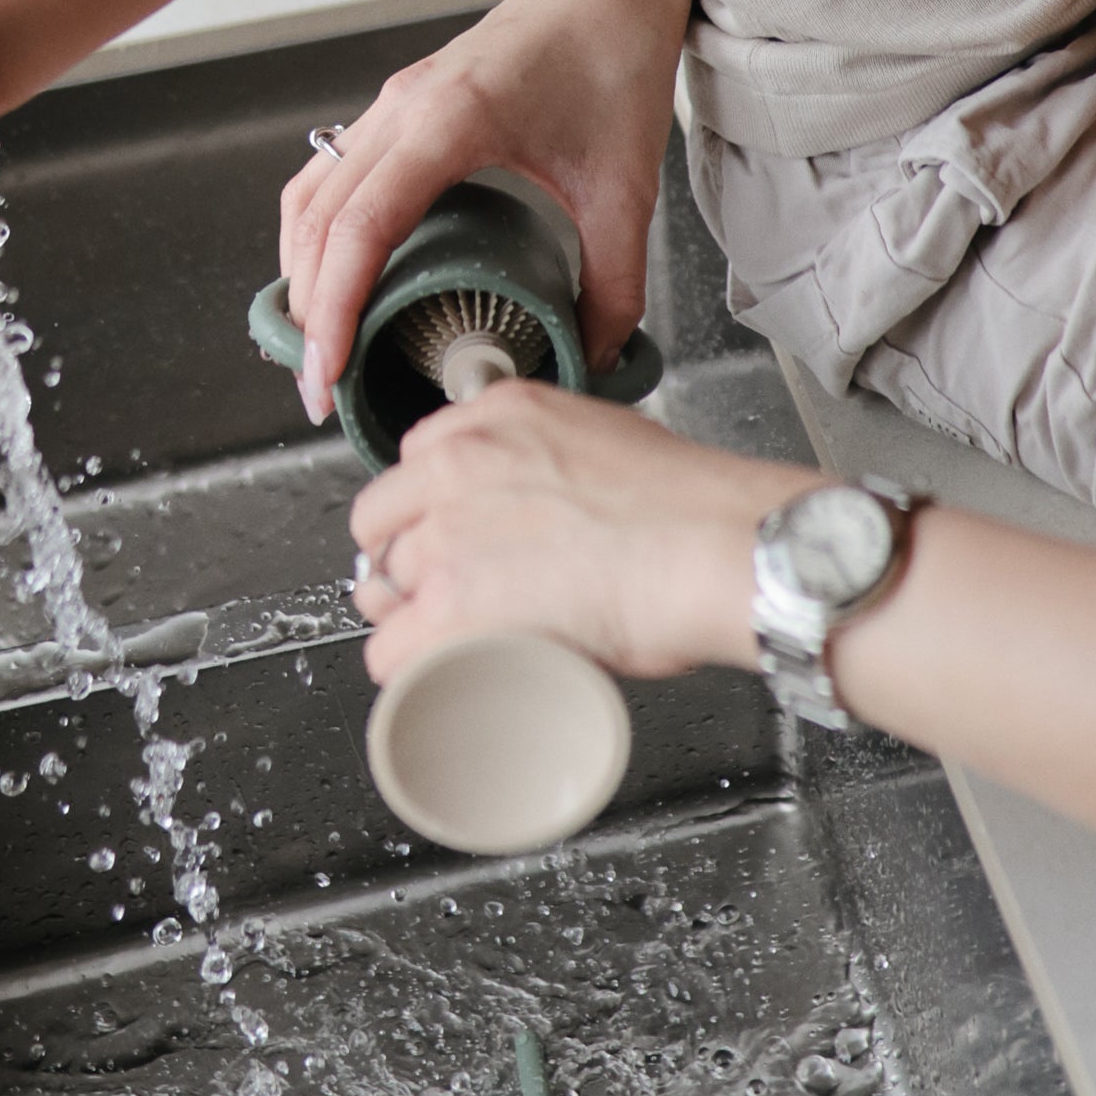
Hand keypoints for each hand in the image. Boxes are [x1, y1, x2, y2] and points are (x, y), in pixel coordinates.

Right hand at [279, 0, 691, 419]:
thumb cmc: (614, 57)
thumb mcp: (625, 187)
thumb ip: (615, 282)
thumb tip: (593, 357)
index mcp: (449, 120)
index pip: (360, 228)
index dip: (333, 310)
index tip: (327, 376)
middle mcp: (403, 107)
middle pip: (318, 221)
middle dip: (308, 312)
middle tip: (318, 388)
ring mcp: (395, 102)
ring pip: (312, 196)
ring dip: (304, 272)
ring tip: (320, 344)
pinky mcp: (403, 103)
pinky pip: (332, 174)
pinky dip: (319, 232)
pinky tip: (337, 275)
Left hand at [347, 379, 802, 684]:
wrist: (714, 547)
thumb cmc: (691, 505)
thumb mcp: (610, 438)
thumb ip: (561, 456)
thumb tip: (555, 496)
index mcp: (498, 416)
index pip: (417, 460)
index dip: (429, 506)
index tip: (449, 532)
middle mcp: (459, 465)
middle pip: (384, 524)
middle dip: (409, 560)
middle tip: (451, 591)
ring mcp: (447, 536)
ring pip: (381, 589)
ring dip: (410, 617)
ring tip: (456, 641)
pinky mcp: (450, 608)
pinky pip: (390, 653)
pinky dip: (410, 673)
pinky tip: (441, 679)